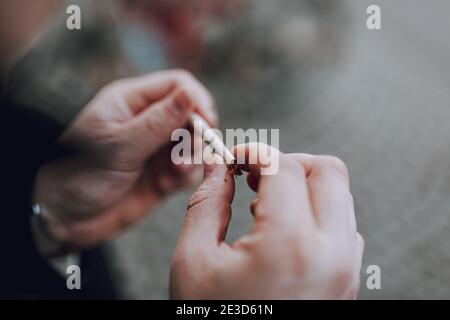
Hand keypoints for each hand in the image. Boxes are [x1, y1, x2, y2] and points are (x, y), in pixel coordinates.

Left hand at [34, 70, 216, 248]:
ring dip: (190, 160)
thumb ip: (158, 122)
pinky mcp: (161, 173)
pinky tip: (164, 186)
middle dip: (195, 137)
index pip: (177, 85)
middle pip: (191, 115)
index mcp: (132, 102)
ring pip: (194, 143)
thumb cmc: (78, 173)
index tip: (206, 124)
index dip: (196, 101)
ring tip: (171, 177)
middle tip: (184, 158)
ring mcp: (155, 148)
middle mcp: (147, 121)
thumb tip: (190, 95)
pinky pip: (188, 169)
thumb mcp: (119, 145)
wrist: (64, 216)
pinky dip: (184, 177)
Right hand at [170, 143, 363, 298]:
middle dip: (288, 162)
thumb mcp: (194, 261)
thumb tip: (217, 166)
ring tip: (267, 201)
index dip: (254, 152)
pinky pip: (345, 225)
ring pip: (341, 195)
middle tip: (256, 175)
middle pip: (327, 171)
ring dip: (305, 185)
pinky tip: (286, 227)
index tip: (235, 158)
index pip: (283, 166)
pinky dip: (318, 211)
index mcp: (289, 245)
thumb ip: (206, 202)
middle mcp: (331, 254)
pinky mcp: (348, 280)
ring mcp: (346, 269)